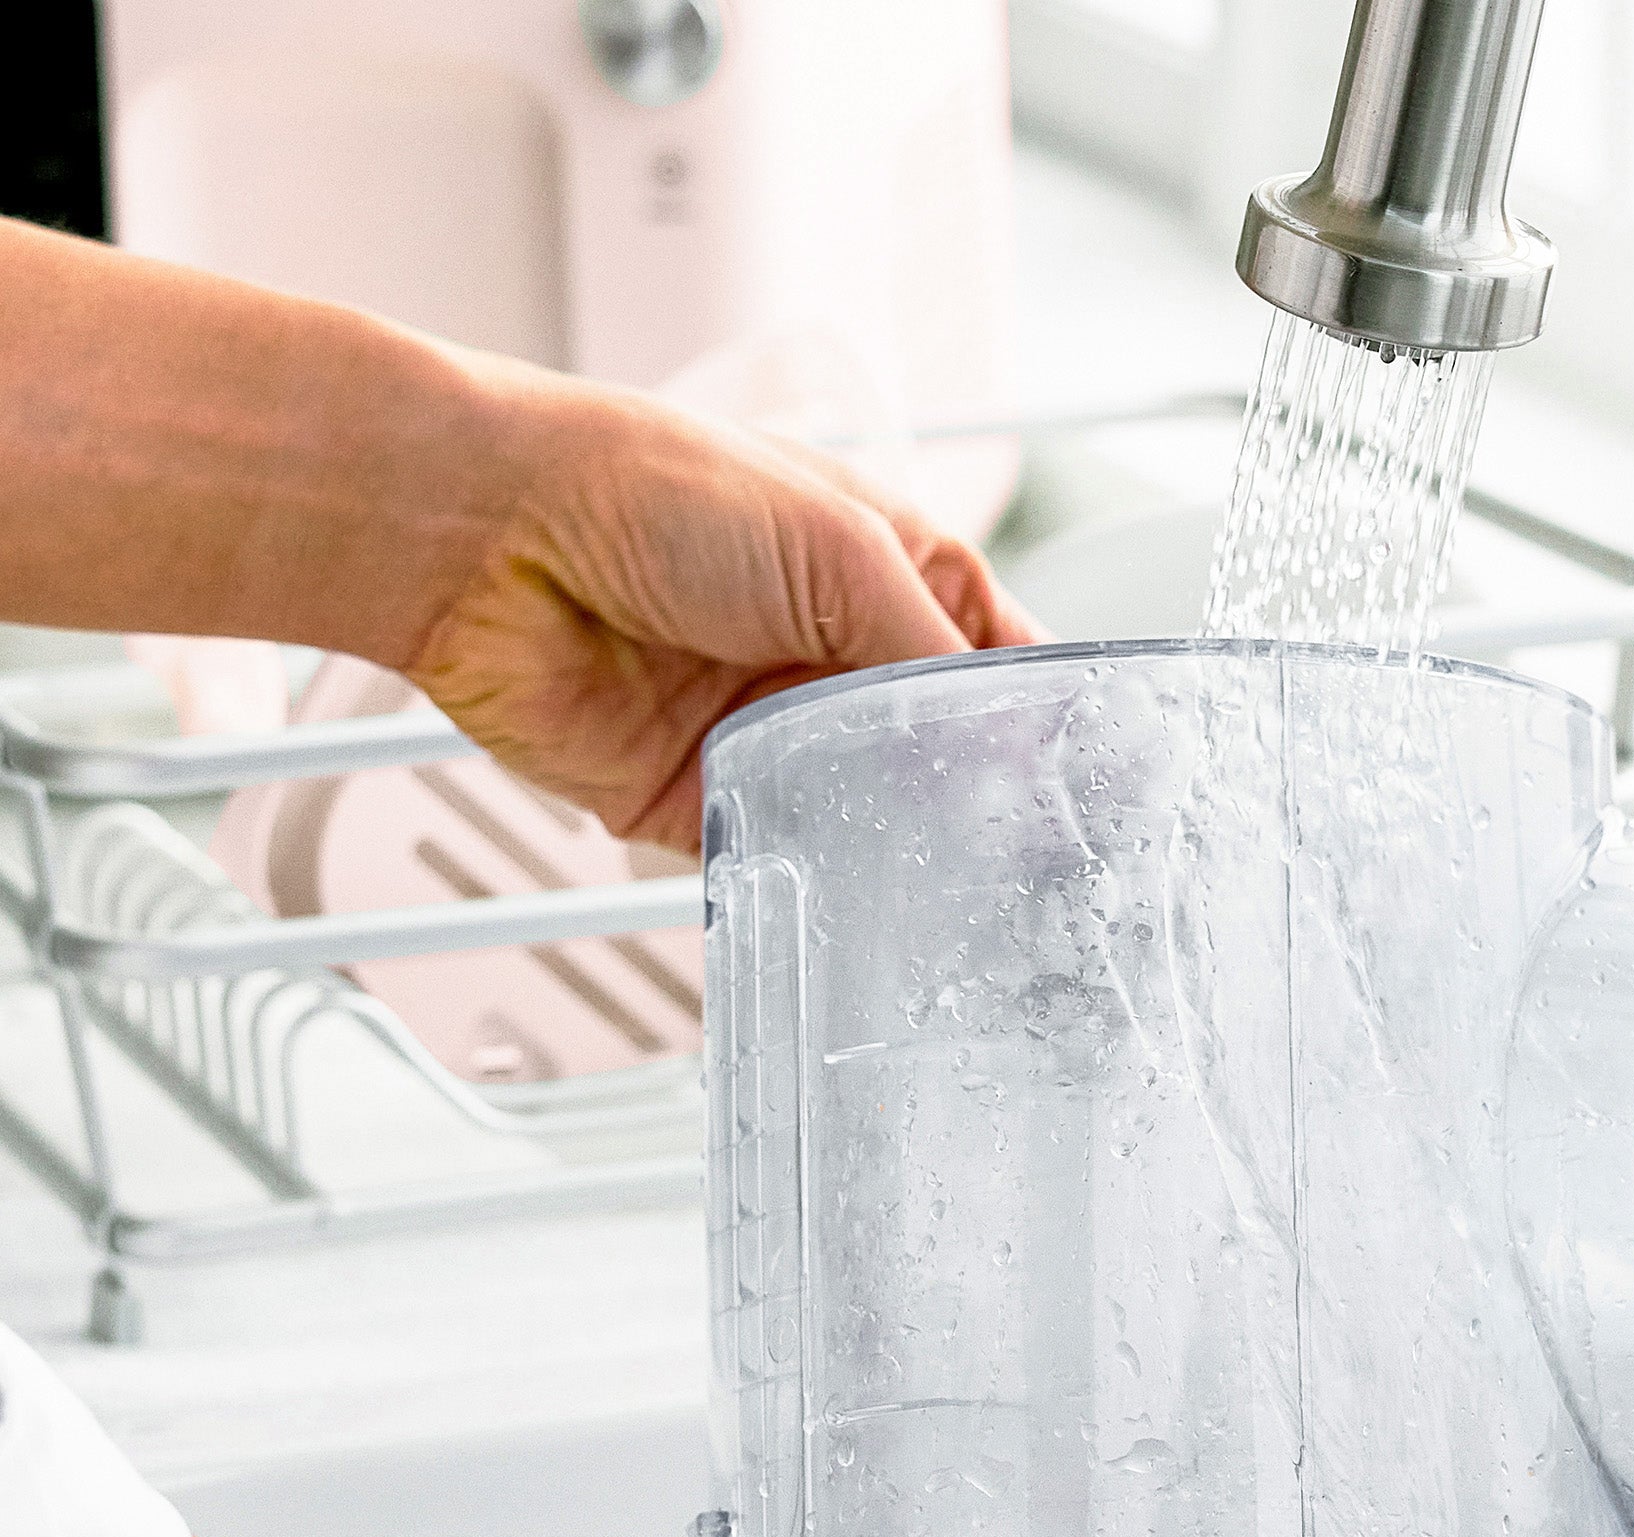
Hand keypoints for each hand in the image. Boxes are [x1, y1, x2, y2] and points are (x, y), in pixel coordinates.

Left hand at [405, 383, 1041, 854]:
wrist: (487, 538)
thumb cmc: (648, 486)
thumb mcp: (840, 552)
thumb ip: (935, 660)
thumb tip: (1012, 750)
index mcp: (889, 573)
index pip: (1000, 665)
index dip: (1043, 725)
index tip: (1082, 790)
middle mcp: (835, 653)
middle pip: (944, 753)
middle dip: (981, 801)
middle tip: (1030, 857)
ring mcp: (774, 727)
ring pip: (873, 813)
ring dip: (904, 844)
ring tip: (959, 884)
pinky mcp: (709, 796)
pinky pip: (788, 853)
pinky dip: (819, 873)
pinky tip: (857, 889)